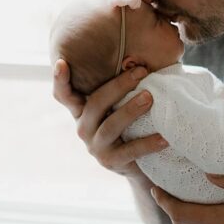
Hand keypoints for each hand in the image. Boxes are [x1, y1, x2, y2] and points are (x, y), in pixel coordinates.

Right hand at [51, 59, 166, 178]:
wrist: (138, 164)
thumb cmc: (130, 125)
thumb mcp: (120, 105)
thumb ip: (121, 87)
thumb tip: (140, 59)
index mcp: (82, 111)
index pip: (64, 94)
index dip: (60, 79)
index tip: (61, 62)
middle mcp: (84, 128)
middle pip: (95, 104)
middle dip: (118, 86)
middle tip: (141, 71)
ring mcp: (96, 146)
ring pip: (110, 126)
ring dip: (130, 110)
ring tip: (150, 98)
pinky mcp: (111, 162)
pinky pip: (130, 150)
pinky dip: (148, 143)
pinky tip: (164, 138)